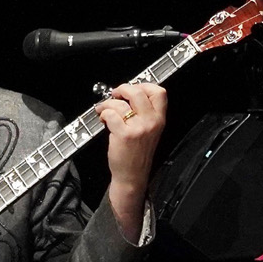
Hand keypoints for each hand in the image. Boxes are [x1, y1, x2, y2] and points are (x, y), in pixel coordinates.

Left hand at [97, 81, 167, 236]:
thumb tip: (129, 94)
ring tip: (105, 110)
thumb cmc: (138, 154)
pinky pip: (111, 114)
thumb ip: (145, 113)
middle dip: (122, 89)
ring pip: (121, 103)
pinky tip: (103, 119)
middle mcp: (151, 122)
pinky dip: (103, 114)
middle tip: (115, 95)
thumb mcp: (150, 132)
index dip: (144, 85)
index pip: (159, 92)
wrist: (132, 176)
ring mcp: (139, 128)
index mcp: (159, 120)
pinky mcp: (124, 135)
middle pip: (138, 91)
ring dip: (108, 104)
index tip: (133, 89)